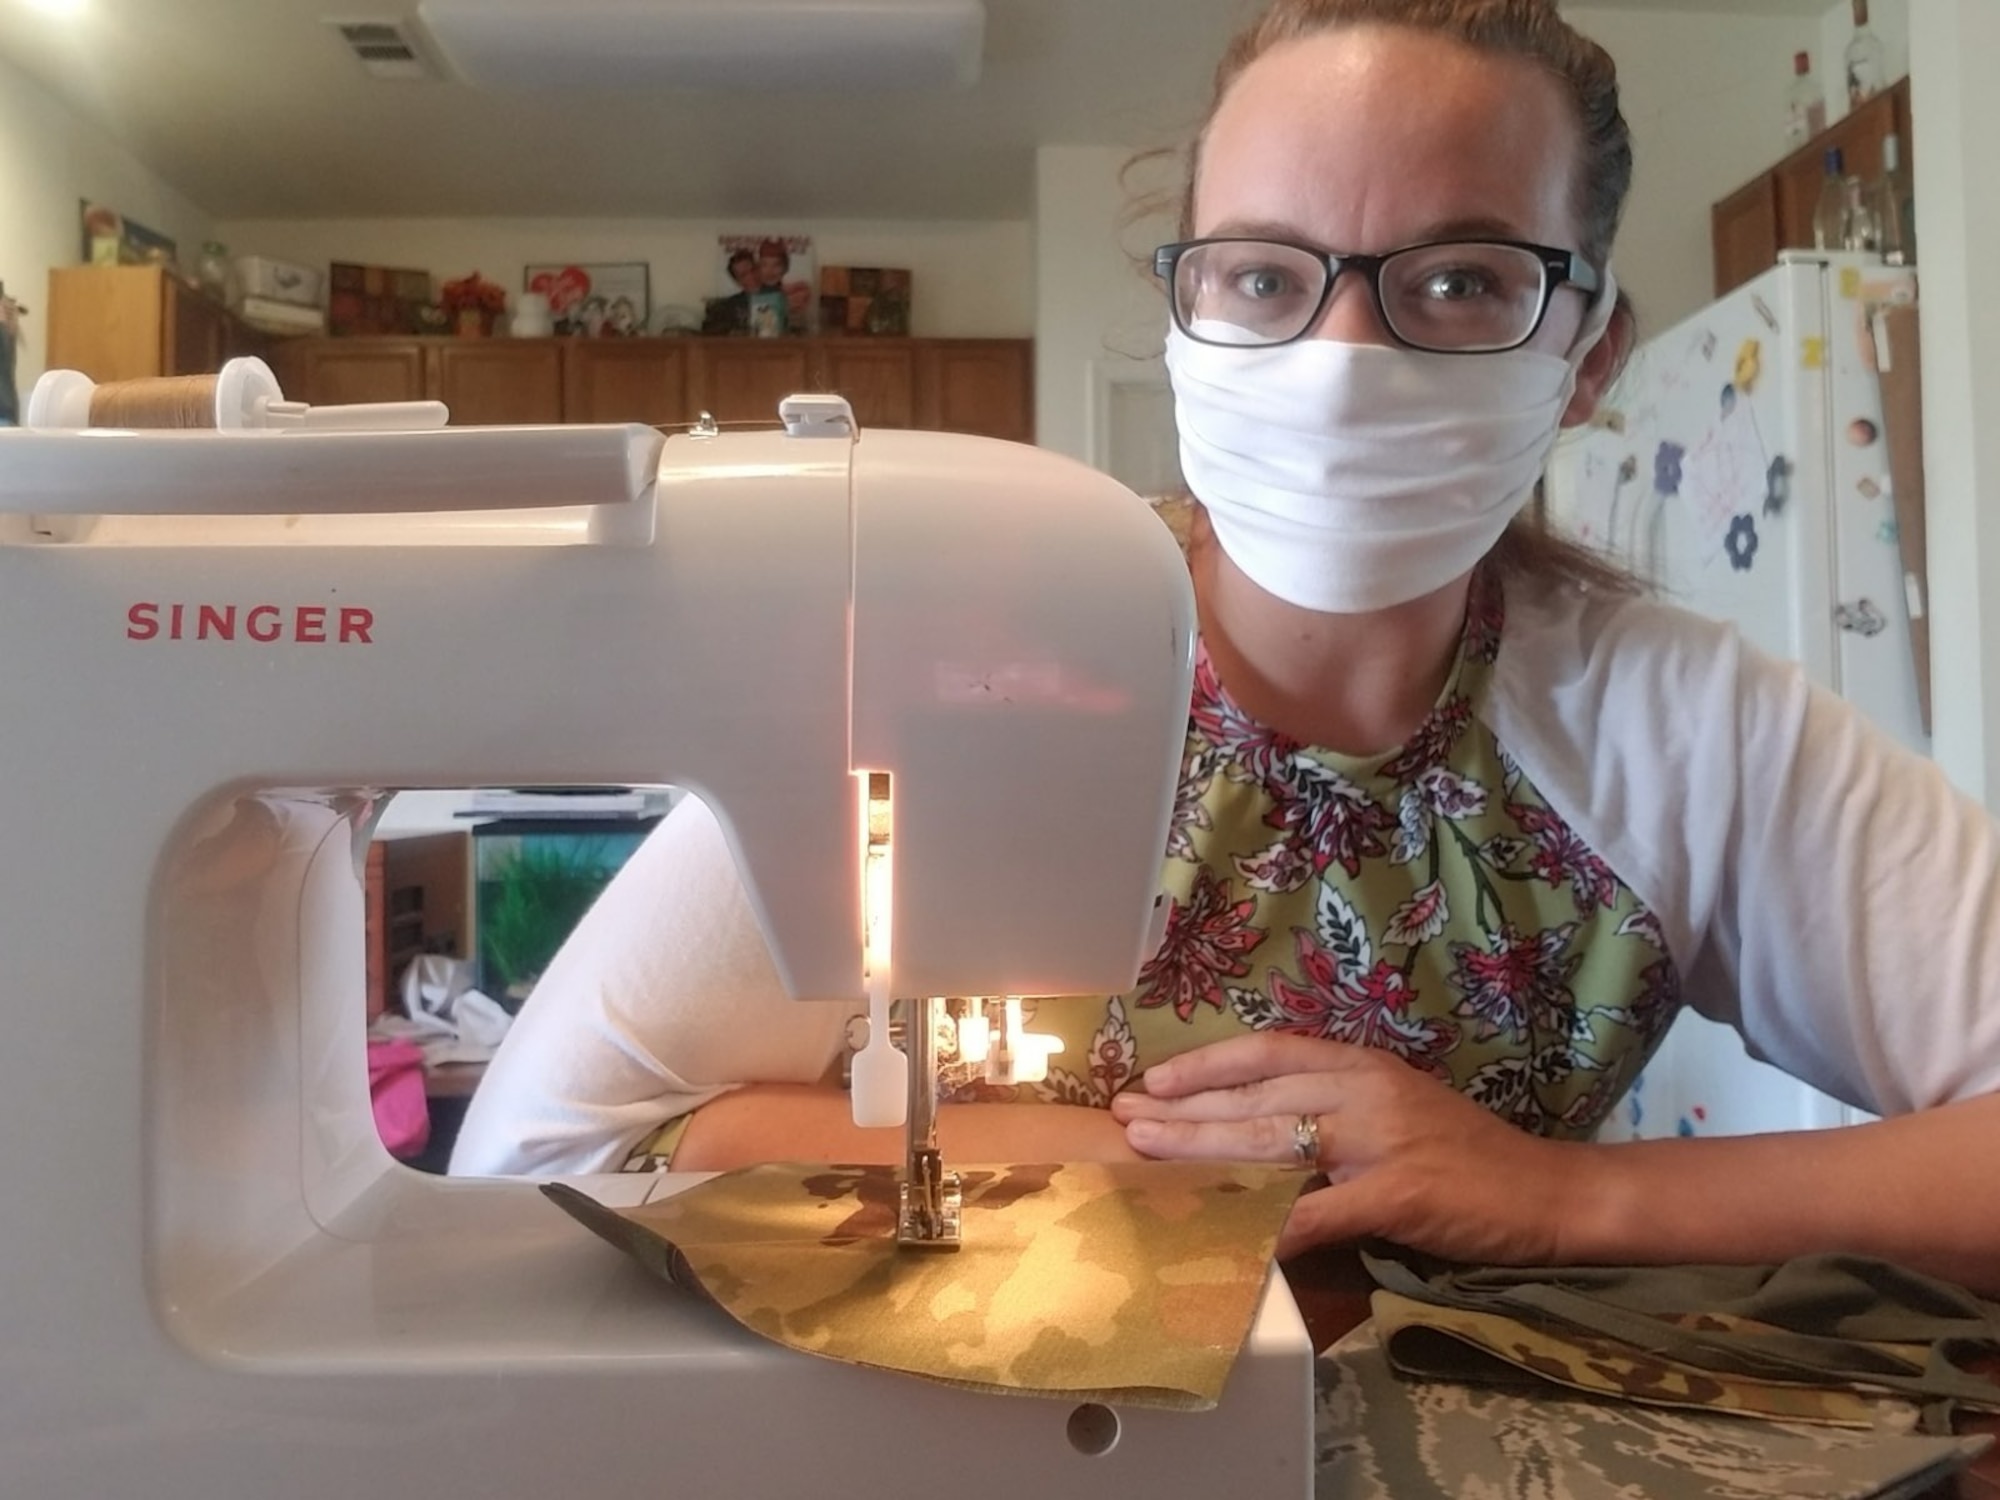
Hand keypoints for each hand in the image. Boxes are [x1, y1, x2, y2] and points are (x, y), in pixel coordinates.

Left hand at [1110, 1033, 1579, 1262]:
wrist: (1548, 1193)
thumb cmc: (1467, 1157)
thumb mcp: (1393, 1114)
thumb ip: (1329, 1117)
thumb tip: (1250, 1133)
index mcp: (1361, 1066)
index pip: (1268, 1051)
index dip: (1205, 1065)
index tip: (1152, 1079)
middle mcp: (1365, 1091)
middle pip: (1256, 1096)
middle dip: (1183, 1109)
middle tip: (1125, 1119)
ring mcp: (1382, 1141)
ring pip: (1274, 1140)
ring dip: (1204, 1150)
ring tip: (1150, 1154)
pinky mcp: (1399, 1194)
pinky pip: (1320, 1212)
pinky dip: (1273, 1226)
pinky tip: (1232, 1236)